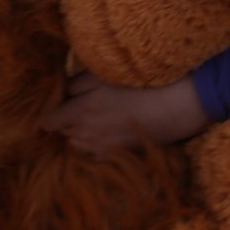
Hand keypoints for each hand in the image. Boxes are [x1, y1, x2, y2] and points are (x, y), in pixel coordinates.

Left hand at [44, 72, 209, 155]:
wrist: (180, 105)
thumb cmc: (143, 83)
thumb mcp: (105, 75)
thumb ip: (78, 83)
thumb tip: (63, 91)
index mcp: (81, 111)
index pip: (50, 120)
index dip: (49, 113)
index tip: (54, 105)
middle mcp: (88, 133)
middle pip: (64, 133)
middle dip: (64, 122)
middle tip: (73, 107)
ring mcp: (105, 147)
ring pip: (78, 145)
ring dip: (78, 134)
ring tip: (89, 120)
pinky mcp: (121, 154)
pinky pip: (96, 155)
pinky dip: (94, 147)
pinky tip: (104, 135)